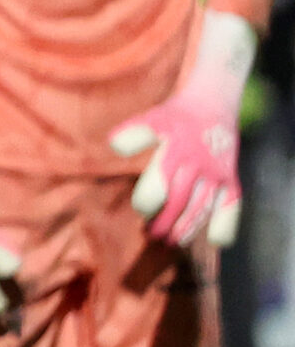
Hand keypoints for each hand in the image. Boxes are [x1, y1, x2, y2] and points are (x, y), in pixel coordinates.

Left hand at [113, 91, 241, 248]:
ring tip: (173, 241)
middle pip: (181, 201)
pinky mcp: (232, 181)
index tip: (141, 211)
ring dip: (188, 228)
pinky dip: (224, 227)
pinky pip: (232, 209)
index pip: (161, 184)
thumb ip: (134, 134)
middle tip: (152, 234)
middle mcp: (199, 165)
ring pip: (203, 208)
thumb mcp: (153, 119)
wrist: (212, 105)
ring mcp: (217, 175)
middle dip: (165, 222)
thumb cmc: (176, 117)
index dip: (149, 202)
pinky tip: (214, 241)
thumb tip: (114, 146)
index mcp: (176, 150)